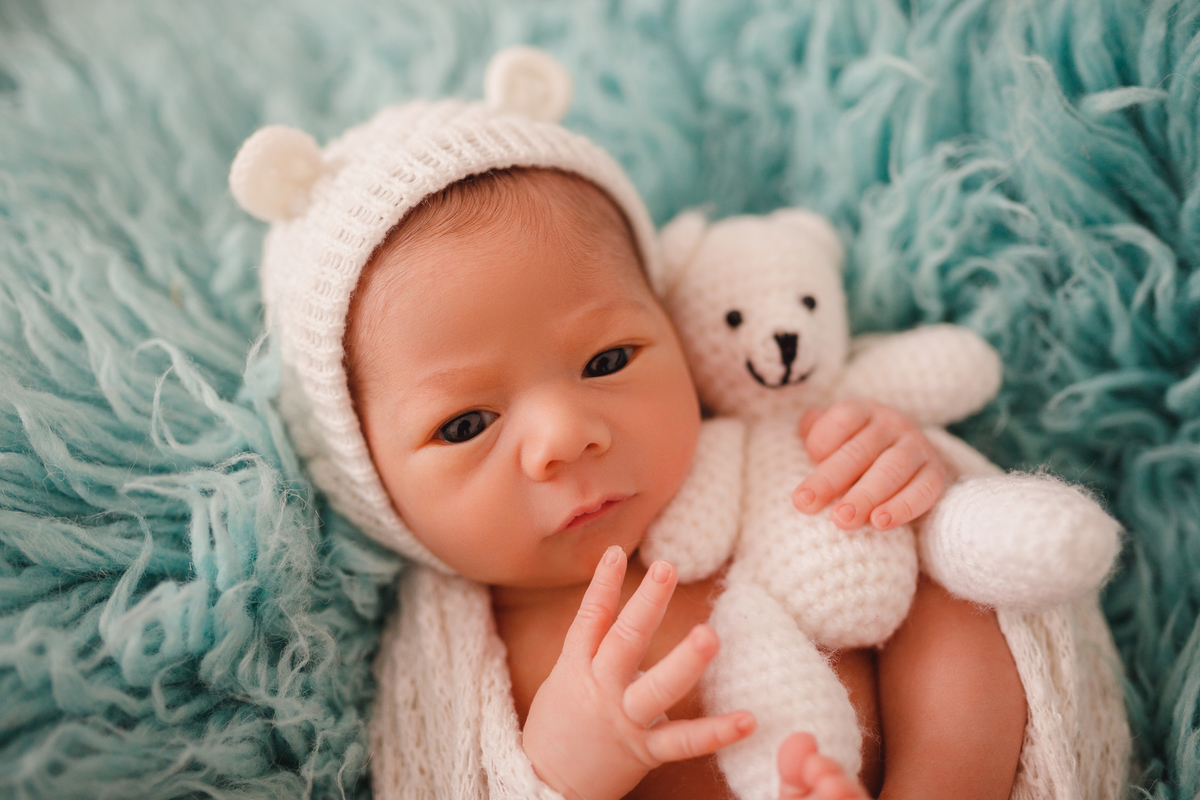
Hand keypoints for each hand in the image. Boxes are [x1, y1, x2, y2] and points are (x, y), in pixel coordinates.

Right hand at [522, 546, 754, 799]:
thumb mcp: (565, 676)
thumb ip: (591, 644)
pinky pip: (683, 741)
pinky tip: (747, 719)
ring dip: (685, 661)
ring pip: (656, 688)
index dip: (603, 584)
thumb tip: (617, 603)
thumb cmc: (559, 724)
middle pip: (625, 640)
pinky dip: (716, 732)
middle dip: (647, 603)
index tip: (617, 552)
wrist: (546, 784)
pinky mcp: (644, 751)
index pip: (591, 618)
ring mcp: (624, 719)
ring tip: (710, 636)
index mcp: (578, 666)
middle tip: (667, 568)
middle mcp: (601, 688)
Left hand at [791, 398, 945, 530]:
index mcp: (863, 411)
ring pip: (891, 470)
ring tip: (843, 519)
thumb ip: (815, 431)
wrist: (902, 455)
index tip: (806, 462)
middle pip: (860, 450)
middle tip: (806, 504)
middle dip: (830, 479)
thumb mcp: (833, 434)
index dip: (822, 439)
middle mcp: (892, 424)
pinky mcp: (934, 474)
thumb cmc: (854, 449)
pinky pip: (923, 490)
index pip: (844, 418)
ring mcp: (916, 447)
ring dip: (865, 496)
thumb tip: (805, 431)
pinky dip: (902, 508)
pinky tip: (880, 523)